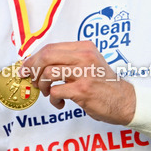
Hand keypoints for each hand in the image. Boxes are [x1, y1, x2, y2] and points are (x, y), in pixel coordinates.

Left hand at [20, 41, 135, 125]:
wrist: (125, 101)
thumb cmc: (103, 84)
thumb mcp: (88, 63)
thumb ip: (67, 61)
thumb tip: (37, 64)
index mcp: (83, 48)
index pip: (50, 47)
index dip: (33, 58)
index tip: (26, 67)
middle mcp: (84, 57)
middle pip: (46, 56)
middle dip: (32, 68)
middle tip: (30, 79)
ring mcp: (84, 73)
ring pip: (48, 73)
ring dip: (42, 85)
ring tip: (47, 92)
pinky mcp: (83, 90)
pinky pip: (55, 91)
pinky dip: (53, 99)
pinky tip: (60, 102)